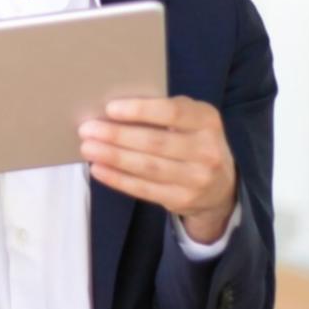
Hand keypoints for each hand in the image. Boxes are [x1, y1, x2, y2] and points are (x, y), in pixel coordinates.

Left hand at [79, 97, 237, 241]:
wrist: (221, 186)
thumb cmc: (193, 141)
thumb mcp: (191, 121)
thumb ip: (164, 113)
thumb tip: (113, 111)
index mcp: (207, 121)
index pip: (173, 113)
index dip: (140, 110)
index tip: (110, 108)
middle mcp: (207, 150)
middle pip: (155, 142)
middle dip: (117, 135)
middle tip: (87, 129)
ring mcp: (196, 178)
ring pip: (147, 167)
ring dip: (113, 157)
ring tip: (88, 148)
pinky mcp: (182, 199)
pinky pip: (144, 189)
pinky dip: (118, 179)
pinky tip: (99, 169)